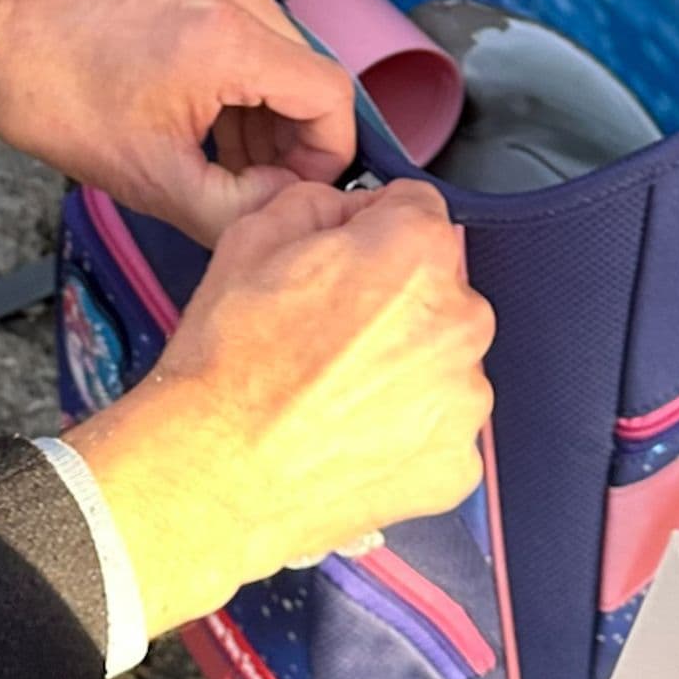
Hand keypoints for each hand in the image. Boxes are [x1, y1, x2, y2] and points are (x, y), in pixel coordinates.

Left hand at [0, 0, 356, 242]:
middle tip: (252, 183)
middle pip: (310, 74)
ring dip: (267, 110)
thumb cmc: (55, 101)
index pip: (332, 95)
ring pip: (284, 53)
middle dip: (292, 138)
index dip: (327, 155)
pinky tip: (208, 117)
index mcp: (227, 35)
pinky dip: (243, 77)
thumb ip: (241, 211)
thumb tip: (295, 210)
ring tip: (223, 156)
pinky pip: (253, 27)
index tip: (294, 191)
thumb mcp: (152, 180)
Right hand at [64, 175, 493, 634]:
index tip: (343, 262)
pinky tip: (349, 439)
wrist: (213, 473)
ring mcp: (465, 399)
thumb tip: (350, 214)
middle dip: (394, 303)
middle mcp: (460, 320)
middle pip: (437, 291)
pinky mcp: (457, 463)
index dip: (372, 229)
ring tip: (334, 396)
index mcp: (416, 252)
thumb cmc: (227, 360)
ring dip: (403, 369)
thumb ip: (320, 205)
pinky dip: (405, 433)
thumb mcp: (250, 238)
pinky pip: (439, 431)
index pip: (417, 211)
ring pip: (441, 363)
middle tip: (329, 337)